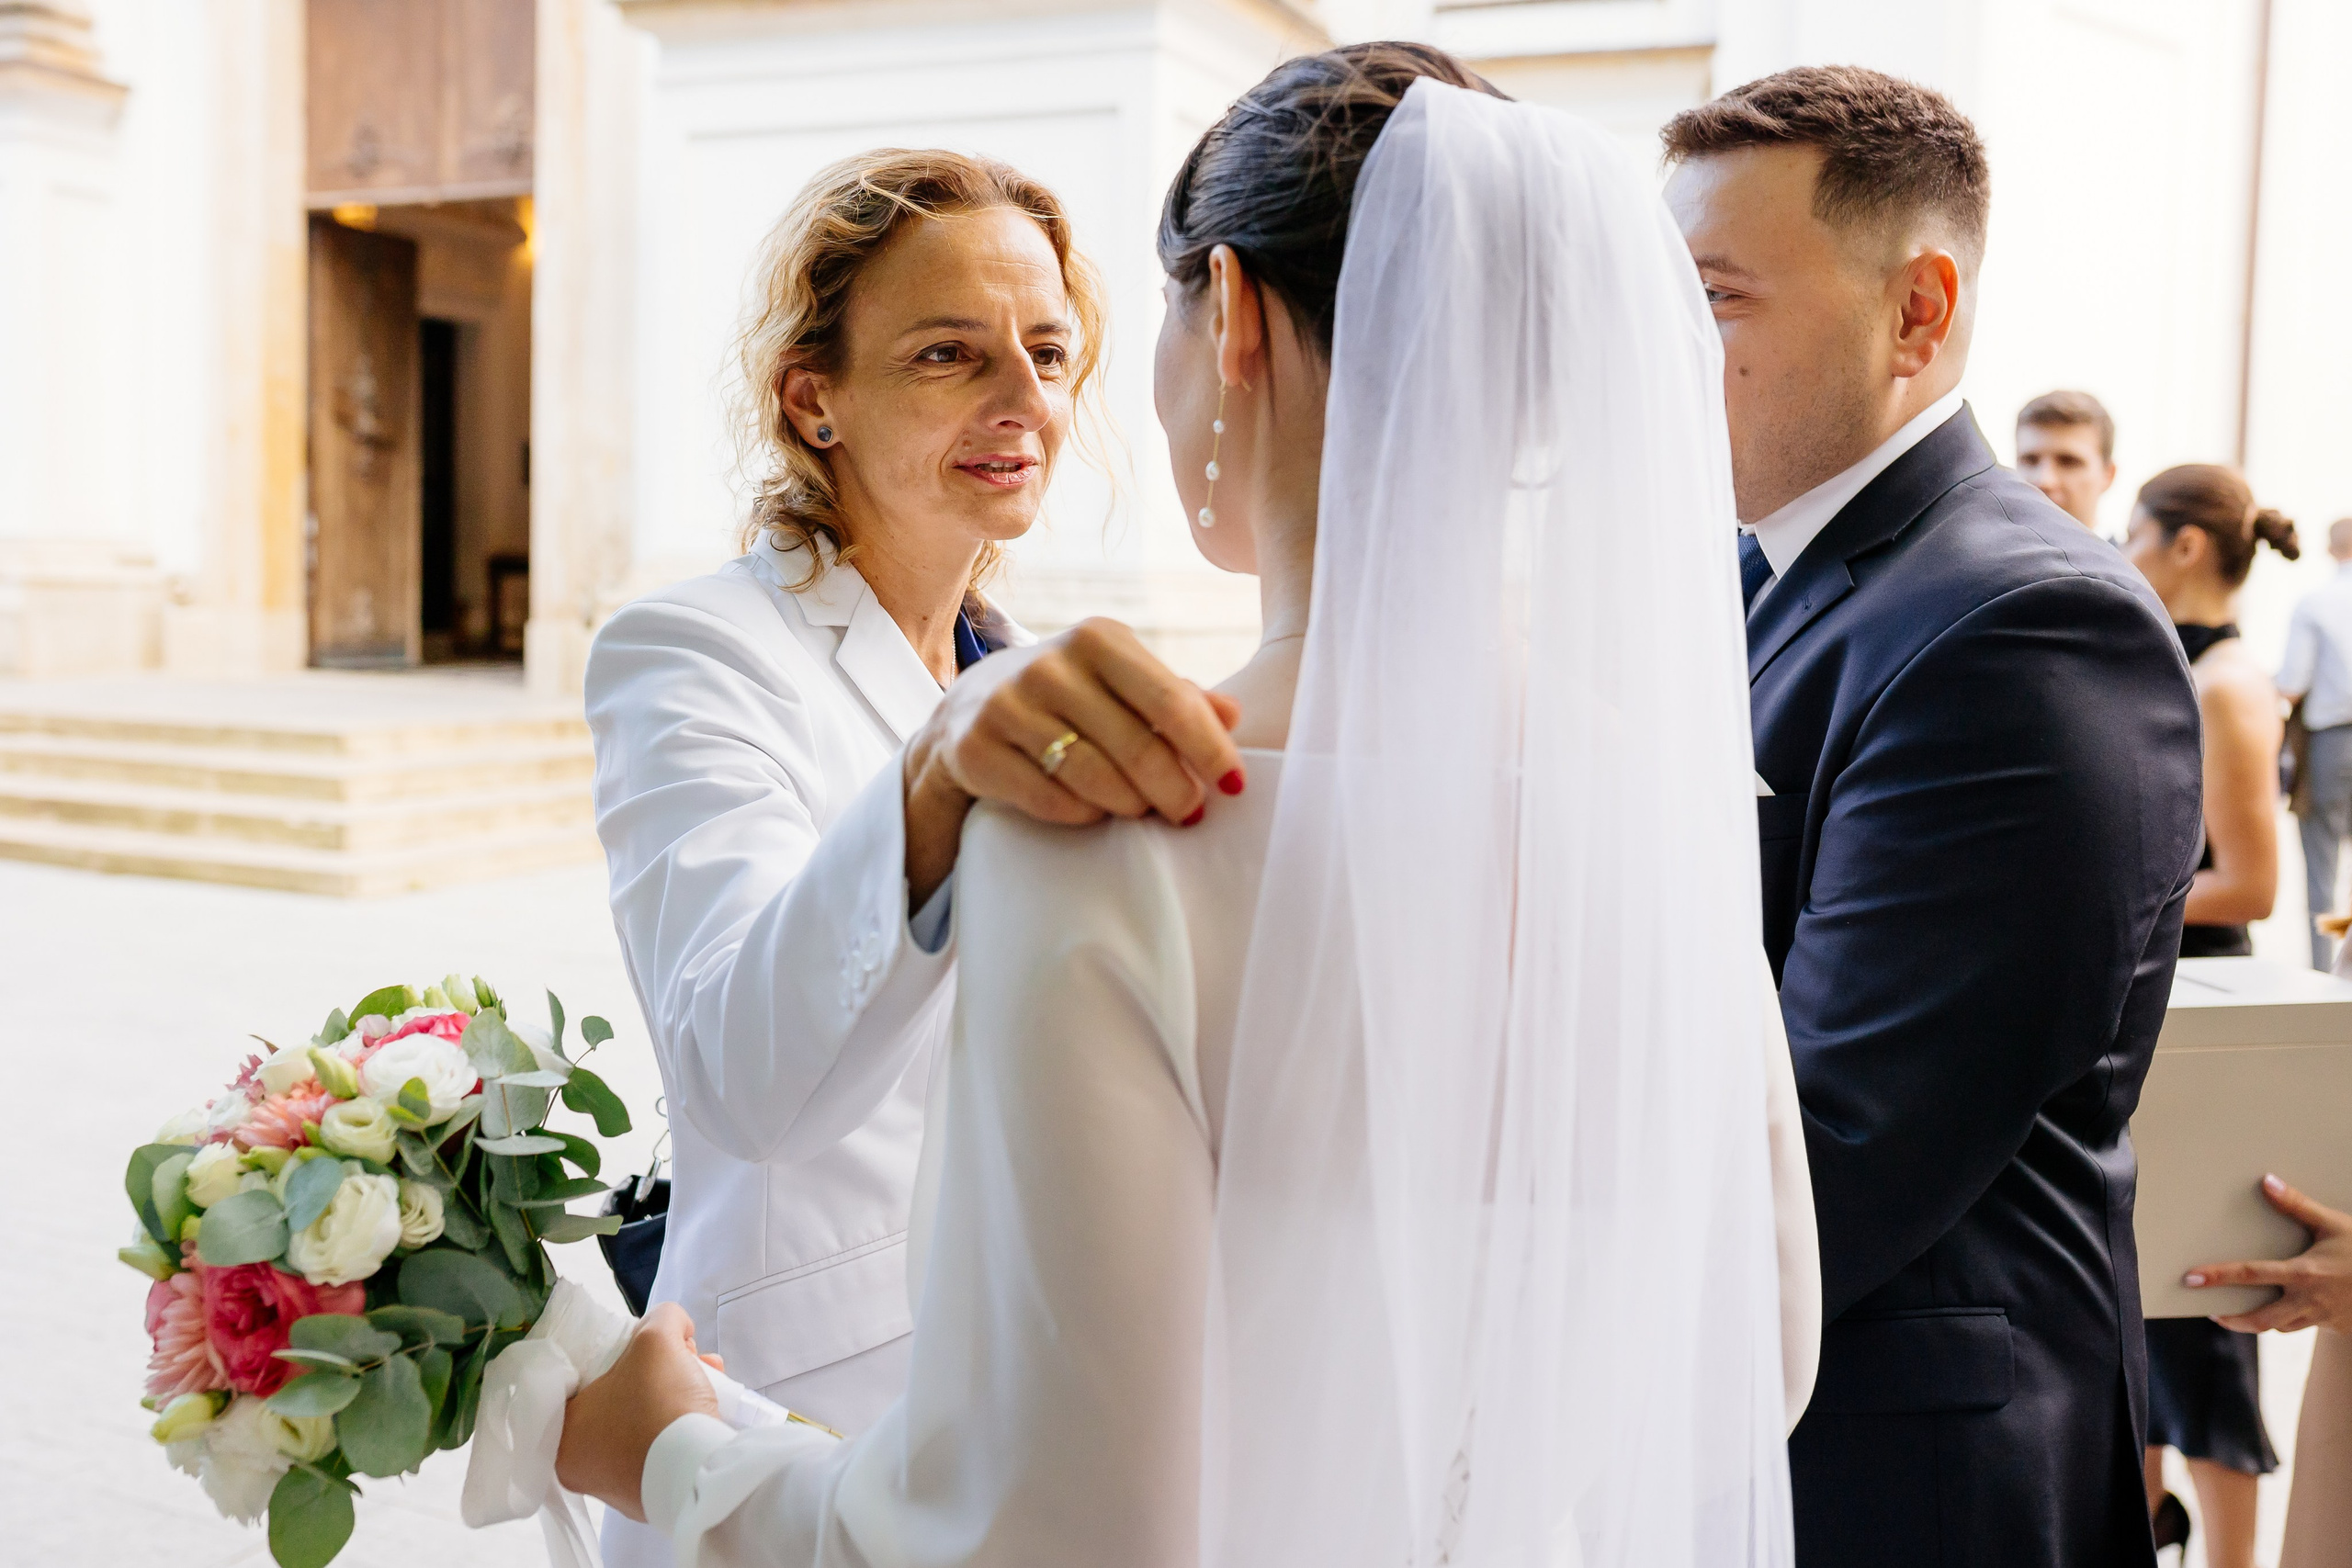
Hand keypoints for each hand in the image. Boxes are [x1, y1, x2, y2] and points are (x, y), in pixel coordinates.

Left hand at [554, 1303, 723, 1522]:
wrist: (698, 1471)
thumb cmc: (660, 1404)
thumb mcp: (657, 1339)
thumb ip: (663, 1317)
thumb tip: (676, 1325)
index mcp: (565, 1431)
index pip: (586, 1376)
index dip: (621, 1352)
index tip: (649, 1347)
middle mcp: (580, 1465)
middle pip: (620, 1396)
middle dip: (659, 1370)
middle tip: (685, 1358)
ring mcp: (614, 1485)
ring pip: (644, 1420)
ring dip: (675, 1392)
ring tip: (707, 1375)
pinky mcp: (647, 1495)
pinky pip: (661, 1447)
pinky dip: (680, 1424)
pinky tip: (707, 1406)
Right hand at [903, 618, 1244, 903]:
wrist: (969, 711)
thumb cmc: (1070, 699)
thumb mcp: (1120, 683)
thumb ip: (1176, 697)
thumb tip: (1233, 715)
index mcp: (1098, 639)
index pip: (1172, 702)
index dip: (1210, 750)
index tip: (1236, 786)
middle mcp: (1050, 665)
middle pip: (1138, 747)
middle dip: (1175, 790)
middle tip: (1190, 813)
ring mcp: (1007, 705)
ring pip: (1095, 779)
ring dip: (1132, 806)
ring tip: (1143, 812)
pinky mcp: (977, 748)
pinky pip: (1051, 800)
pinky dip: (1083, 814)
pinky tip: (1094, 812)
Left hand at [2186, 1174, 2351, 1334]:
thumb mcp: (2334, 1223)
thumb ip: (2298, 1205)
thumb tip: (2266, 1181)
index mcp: (2304, 1272)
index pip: (2250, 1274)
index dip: (2218, 1276)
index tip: (2190, 1278)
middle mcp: (2309, 1299)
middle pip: (2260, 1319)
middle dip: (2232, 1320)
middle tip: (2212, 1312)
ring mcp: (2322, 1317)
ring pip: (2281, 1327)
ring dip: (2258, 1322)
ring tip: (2237, 1314)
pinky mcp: (2334, 1326)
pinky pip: (2302, 1327)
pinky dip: (2286, 1322)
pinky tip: (2280, 1311)